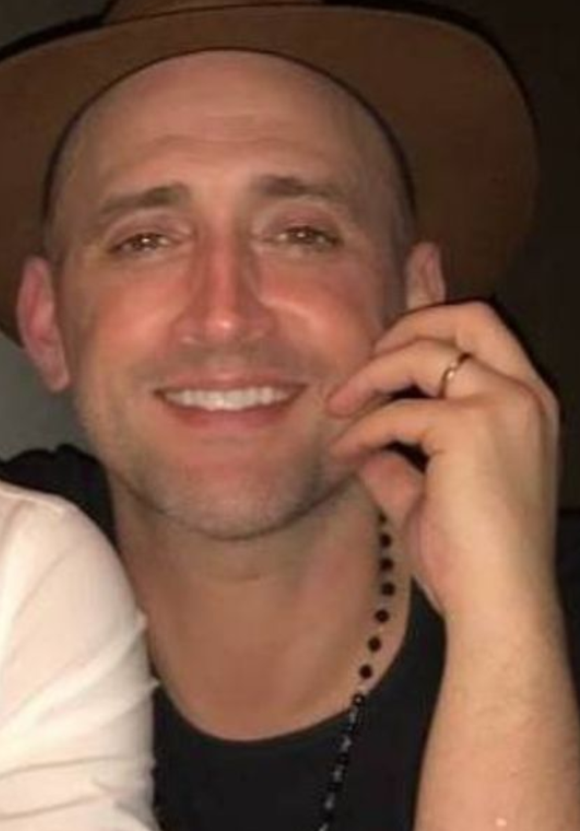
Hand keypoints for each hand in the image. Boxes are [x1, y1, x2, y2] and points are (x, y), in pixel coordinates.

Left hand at [328, 301, 558, 620]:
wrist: (497, 603)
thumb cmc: (467, 558)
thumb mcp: (428, 495)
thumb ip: (400, 460)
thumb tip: (361, 444)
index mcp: (526, 404)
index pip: (480, 331)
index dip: (439, 296)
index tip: (415, 262)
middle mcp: (526, 394)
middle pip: (464, 316)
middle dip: (404, 325)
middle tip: (360, 365)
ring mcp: (507, 405)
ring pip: (424, 352)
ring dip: (369, 375)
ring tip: (338, 408)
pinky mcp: (474, 426)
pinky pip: (397, 410)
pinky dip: (362, 428)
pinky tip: (347, 455)